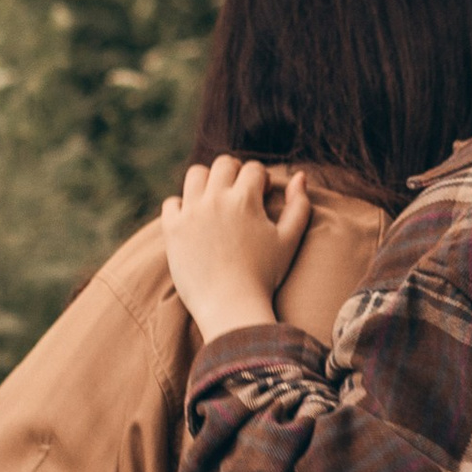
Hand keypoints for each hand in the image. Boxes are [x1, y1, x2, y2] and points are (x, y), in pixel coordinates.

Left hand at [160, 156, 312, 347]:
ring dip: (207, 181)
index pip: (253, 168)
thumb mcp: (290, 240)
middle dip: (234, 173)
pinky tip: (194, 221)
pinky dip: (181, 207)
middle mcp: (216, 199)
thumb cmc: (264, 276)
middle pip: (223, 164)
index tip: (262, 195)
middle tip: (239, 194)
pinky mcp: (172, 229)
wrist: (230, 307)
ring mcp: (191, 213)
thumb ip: (299, 205)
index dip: (261, 179)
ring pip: (195, 175)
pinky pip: (171, 203)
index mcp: (246, 200)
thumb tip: (300, 175)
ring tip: (215, 201)